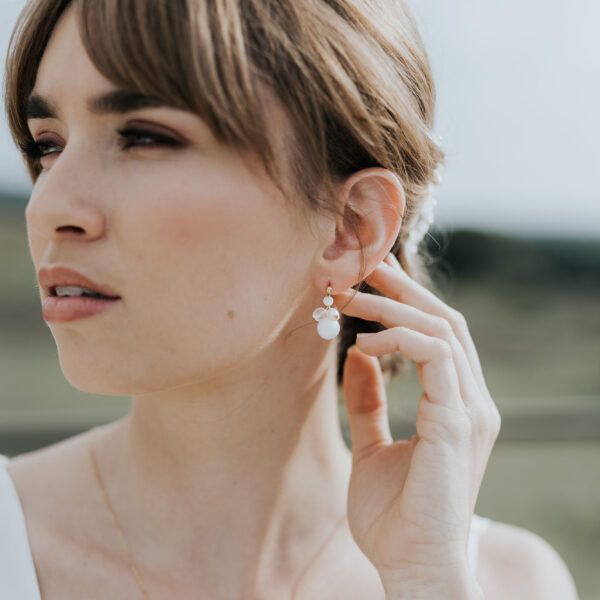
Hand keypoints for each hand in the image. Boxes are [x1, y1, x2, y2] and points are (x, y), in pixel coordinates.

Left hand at [334, 253, 500, 596]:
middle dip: (403, 289)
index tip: (372, 279)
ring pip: (441, 330)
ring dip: (392, 308)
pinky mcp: (457, 422)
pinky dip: (398, 339)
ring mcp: (470, 410)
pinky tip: (360, 345)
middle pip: (445, 321)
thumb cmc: (393, 514)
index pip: (439, 335)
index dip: (407, 302)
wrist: (412, 567)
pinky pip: (435, 357)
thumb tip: (354, 355)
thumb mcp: (371, 444)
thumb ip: (367, 400)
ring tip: (348, 301)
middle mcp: (472, 401)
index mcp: (456, 405)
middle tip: (364, 265)